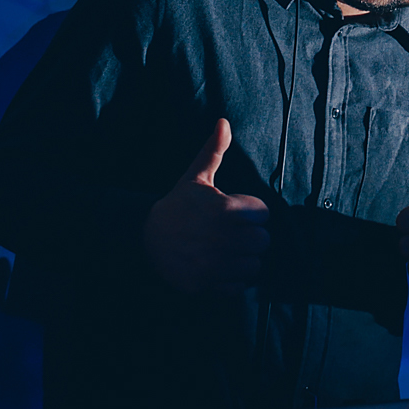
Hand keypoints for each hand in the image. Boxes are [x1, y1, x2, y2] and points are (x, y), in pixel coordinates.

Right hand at [143, 118, 270, 296]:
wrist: (144, 238)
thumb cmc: (177, 205)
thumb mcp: (194, 177)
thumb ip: (213, 151)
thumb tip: (224, 122)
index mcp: (224, 209)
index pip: (264, 214)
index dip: (252, 212)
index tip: (236, 212)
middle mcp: (221, 238)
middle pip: (263, 241)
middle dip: (251, 236)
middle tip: (234, 232)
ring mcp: (213, 264)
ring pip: (255, 266)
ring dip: (245, 259)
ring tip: (228, 250)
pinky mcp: (206, 285)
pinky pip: (239, 287)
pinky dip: (233, 280)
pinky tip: (219, 267)